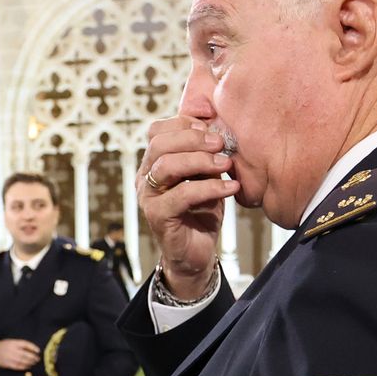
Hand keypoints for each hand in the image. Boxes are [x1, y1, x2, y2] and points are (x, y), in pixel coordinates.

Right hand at [0, 338, 40, 370]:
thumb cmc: (3, 346)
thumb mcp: (11, 342)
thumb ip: (20, 345)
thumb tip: (32, 349)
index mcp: (13, 343)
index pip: (25, 344)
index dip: (33, 347)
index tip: (38, 350)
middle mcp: (12, 350)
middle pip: (25, 354)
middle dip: (33, 357)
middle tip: (38, 358)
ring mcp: (10, 358)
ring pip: (23, 361)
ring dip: (30, 362)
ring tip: (34, 362)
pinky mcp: (8, 364)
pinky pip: (18, 366)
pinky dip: (24, 367)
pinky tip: (28, 366)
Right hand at [138, 116, 239, 300]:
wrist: (198, 252)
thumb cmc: (202, 211)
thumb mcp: (206, 175)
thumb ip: (206, 152)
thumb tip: (216, 122)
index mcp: (153, 162)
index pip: (157, 130)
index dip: (183, 124)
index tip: (212, 127)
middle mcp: (145, 177)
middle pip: (159, 144)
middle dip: (193, 139)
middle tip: (221, 144)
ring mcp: (148, 197)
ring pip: (166, 166)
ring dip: (200, 161)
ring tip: (226, 165)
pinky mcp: (157, 216)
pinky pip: (181, 195)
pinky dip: (209, 188)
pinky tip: (231, 188)